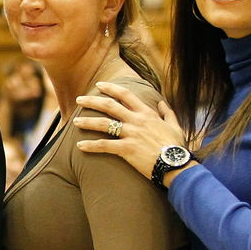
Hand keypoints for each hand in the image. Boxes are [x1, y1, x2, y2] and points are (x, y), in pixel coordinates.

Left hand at [73, 81, 187, 179]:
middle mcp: (136, 120)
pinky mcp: (127, 149)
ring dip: (87, 121)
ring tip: (75, 121)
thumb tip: (162, 103)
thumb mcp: (175, 126)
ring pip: (104, 124)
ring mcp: (131, 134)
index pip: (125, 95)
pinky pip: (104, 145)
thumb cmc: (176, 147)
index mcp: (147, 113)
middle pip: (110, 106)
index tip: (99, 85)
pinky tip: (80, 146)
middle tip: (79, 100)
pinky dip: (91, 146)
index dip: (111, 88)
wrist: (175, 164)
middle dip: (92, 101)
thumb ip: (167, 113)